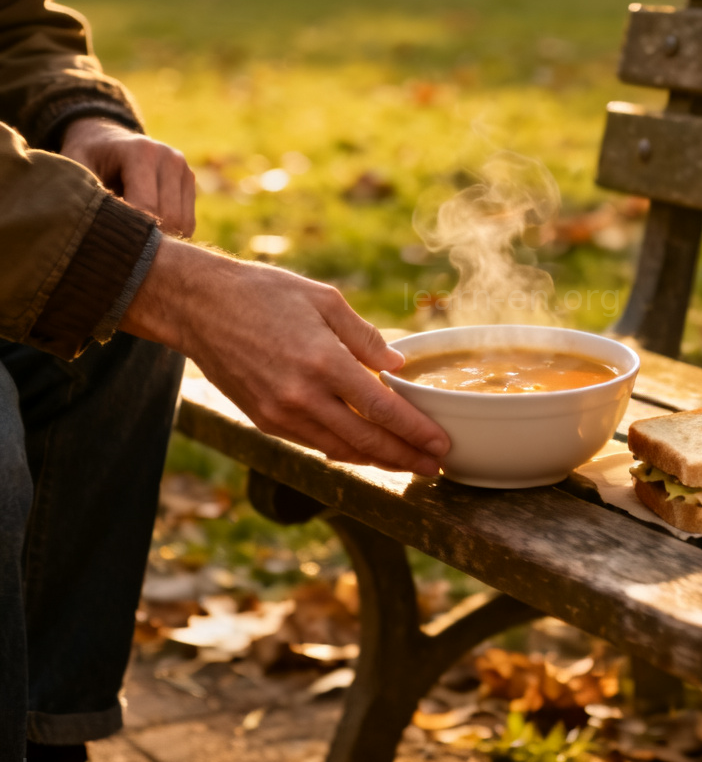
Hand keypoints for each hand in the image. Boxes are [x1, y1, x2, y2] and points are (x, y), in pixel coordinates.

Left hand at [61, 117, 195, 236]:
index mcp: (142, 152)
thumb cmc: (85, 159)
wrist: (105, 139)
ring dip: (162, 239)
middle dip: (148, 239)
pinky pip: (188, 222)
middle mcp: (170, 158)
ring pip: (183, 224)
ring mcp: (184, 169)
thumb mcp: (74, 170)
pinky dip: (171, 234)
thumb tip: (91, 229)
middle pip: (170, 218)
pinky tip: (145, 232)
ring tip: (133, 242)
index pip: (147, 206)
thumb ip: (84, 195)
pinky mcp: (190, 182)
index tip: (110, 246)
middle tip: (122, 252)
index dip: (130, 232)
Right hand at [120, 240, 449, 475]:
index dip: (416, 431)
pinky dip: (342, 452)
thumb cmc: (266, 294)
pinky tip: (363, 452)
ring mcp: (280, 413)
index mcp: (323, 361)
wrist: (200, 306)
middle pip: (366, 440)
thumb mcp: (325, 300)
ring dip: (377, 461)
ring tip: (408, 464)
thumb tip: (399, 365)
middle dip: (405, 457)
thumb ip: (365, 336)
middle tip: (435, 467)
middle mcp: (302, 395)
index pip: (382, 409)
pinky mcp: (264, 420)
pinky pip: (312, 444)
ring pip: (340, 450)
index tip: (441, 443)